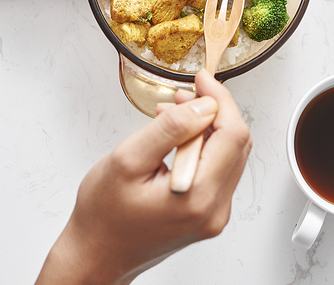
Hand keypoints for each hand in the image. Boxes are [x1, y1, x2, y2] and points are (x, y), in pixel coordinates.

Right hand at [35, 70, 251, 283]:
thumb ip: (170, 129)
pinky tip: (177, 137)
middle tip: (183, 94)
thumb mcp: (128, 159)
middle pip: (236, 143)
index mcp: (197, 198)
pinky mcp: (208, 213)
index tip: (202, 79)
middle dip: (214, 110)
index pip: (232, 135)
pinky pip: (218, 168)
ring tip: (172, 114)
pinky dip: (202, 144)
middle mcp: (214, 210)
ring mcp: (213, 214)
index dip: (220, 99)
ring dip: (207, 126)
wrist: (96, 254)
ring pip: (229, 154)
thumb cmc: (103, 215)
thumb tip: (204, 106)